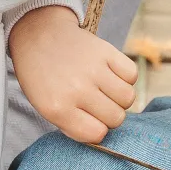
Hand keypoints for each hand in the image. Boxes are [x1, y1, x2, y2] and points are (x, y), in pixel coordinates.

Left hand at [9, 3, 138, 142]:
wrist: (38, 35)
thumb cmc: (42, 76)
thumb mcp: (45, 107)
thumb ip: (72, 124)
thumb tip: (102, 133)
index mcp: (57, 108)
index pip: (97, 134)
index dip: (96, 129)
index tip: (89, 120)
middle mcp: (77, 89)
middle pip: (116, 118)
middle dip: (109, 115)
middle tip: (96, 103)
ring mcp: (93, 69)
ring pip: (128, 98)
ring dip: (120, 98)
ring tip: (105, 90)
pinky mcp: (105, 51)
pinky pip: (131, 74)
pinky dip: (125, 77)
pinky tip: (110, 74)